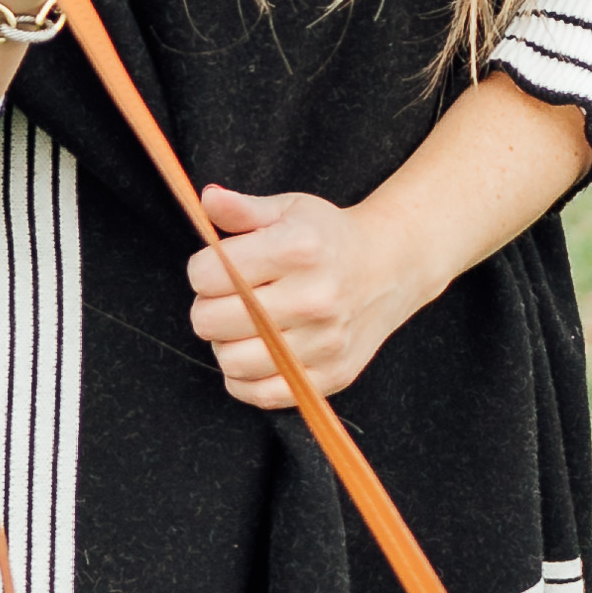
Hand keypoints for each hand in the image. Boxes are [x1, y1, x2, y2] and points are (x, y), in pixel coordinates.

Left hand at [186, 181, 428, 408]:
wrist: (390, 268)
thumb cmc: (328, 238)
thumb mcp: (289, 210)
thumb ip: (242, 209)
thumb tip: (206, 198)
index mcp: (298, 249)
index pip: (207, 275)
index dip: (201, 270)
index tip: (217, 268)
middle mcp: (314, 298)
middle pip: (211, 321)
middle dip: (207, 308)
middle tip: (227, 299)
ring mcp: (324, 341)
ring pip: (232, 361)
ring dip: (225, 345)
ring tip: (242, 326)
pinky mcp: (331, 374)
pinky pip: (262, 394)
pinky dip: (245, 380)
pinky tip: (254, 354)